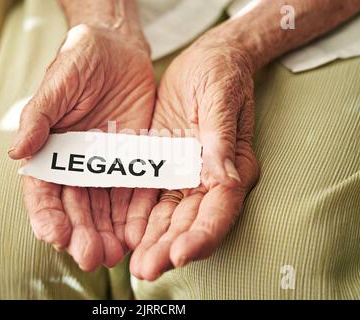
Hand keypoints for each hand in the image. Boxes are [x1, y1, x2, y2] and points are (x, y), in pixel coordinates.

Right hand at [9, 24, 154, 270]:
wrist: (121, 49)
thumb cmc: (82, 59)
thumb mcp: (59, 81)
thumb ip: (39, 115)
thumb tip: (16, 150)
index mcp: (51, 149)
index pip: (43, 189)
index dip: (47, 214)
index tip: (55, 234)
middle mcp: (77, 163)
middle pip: (75, 207)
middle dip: (81, 234)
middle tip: (91, 256)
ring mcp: (105, 165)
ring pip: (103, 208)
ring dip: (107, 234)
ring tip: (114, 255)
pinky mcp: (132, 161)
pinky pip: (132, 193)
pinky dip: (132, 216)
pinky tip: (135, 234)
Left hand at [126, 39, 259, 279]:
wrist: (205, 60)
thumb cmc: (220, 73)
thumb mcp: (220, 97)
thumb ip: (220, 138)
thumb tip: (224, 176)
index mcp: (234, 165)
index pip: (221, 207)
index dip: (204, 234)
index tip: (181, 253)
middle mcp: (211, 178)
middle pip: (192, 221)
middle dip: (170, 247)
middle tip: (146, 269)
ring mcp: (186, 175)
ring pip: (169, 216)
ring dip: (153, 241)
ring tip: (134, 264)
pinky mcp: (164, 167)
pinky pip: (150, 197)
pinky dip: (139, 218)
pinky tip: (125, 235)